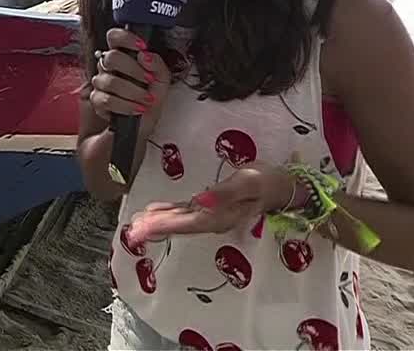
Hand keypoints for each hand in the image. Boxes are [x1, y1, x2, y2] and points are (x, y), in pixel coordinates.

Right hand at [88, 28, 170, 133]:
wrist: (142, 126)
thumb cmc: (149, 101)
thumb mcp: (162, 82)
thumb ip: (158, 65)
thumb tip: (146, 56)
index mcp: (124, 57)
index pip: (114, 37)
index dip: (125, 38)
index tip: (141, 48)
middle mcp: (109, 67)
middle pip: (112, 57)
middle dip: (134, 70)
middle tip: (148, 80)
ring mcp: (101, 83)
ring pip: (110, 81)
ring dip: (133, 92)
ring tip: (146, 99)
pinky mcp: (97, 100)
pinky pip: (107, 100)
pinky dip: (125, 105)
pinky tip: (136, 108)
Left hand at [122, 163, 294, 244]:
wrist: (282, 185)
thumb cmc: (266, 182)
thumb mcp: (249, 183)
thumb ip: (225, 193)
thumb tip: (201, 200)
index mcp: (220, 216)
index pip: (186, 223)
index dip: (163, 226)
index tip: (143, 227)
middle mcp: (212, 220)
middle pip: (178, 226)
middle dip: (154, 229)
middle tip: (131, 231)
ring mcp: (211, 215)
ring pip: (178, 221)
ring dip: (157, 223)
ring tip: (135, 225)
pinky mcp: (210, 207)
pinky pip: (184, 213)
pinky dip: (167, 213)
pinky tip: (153, 212)